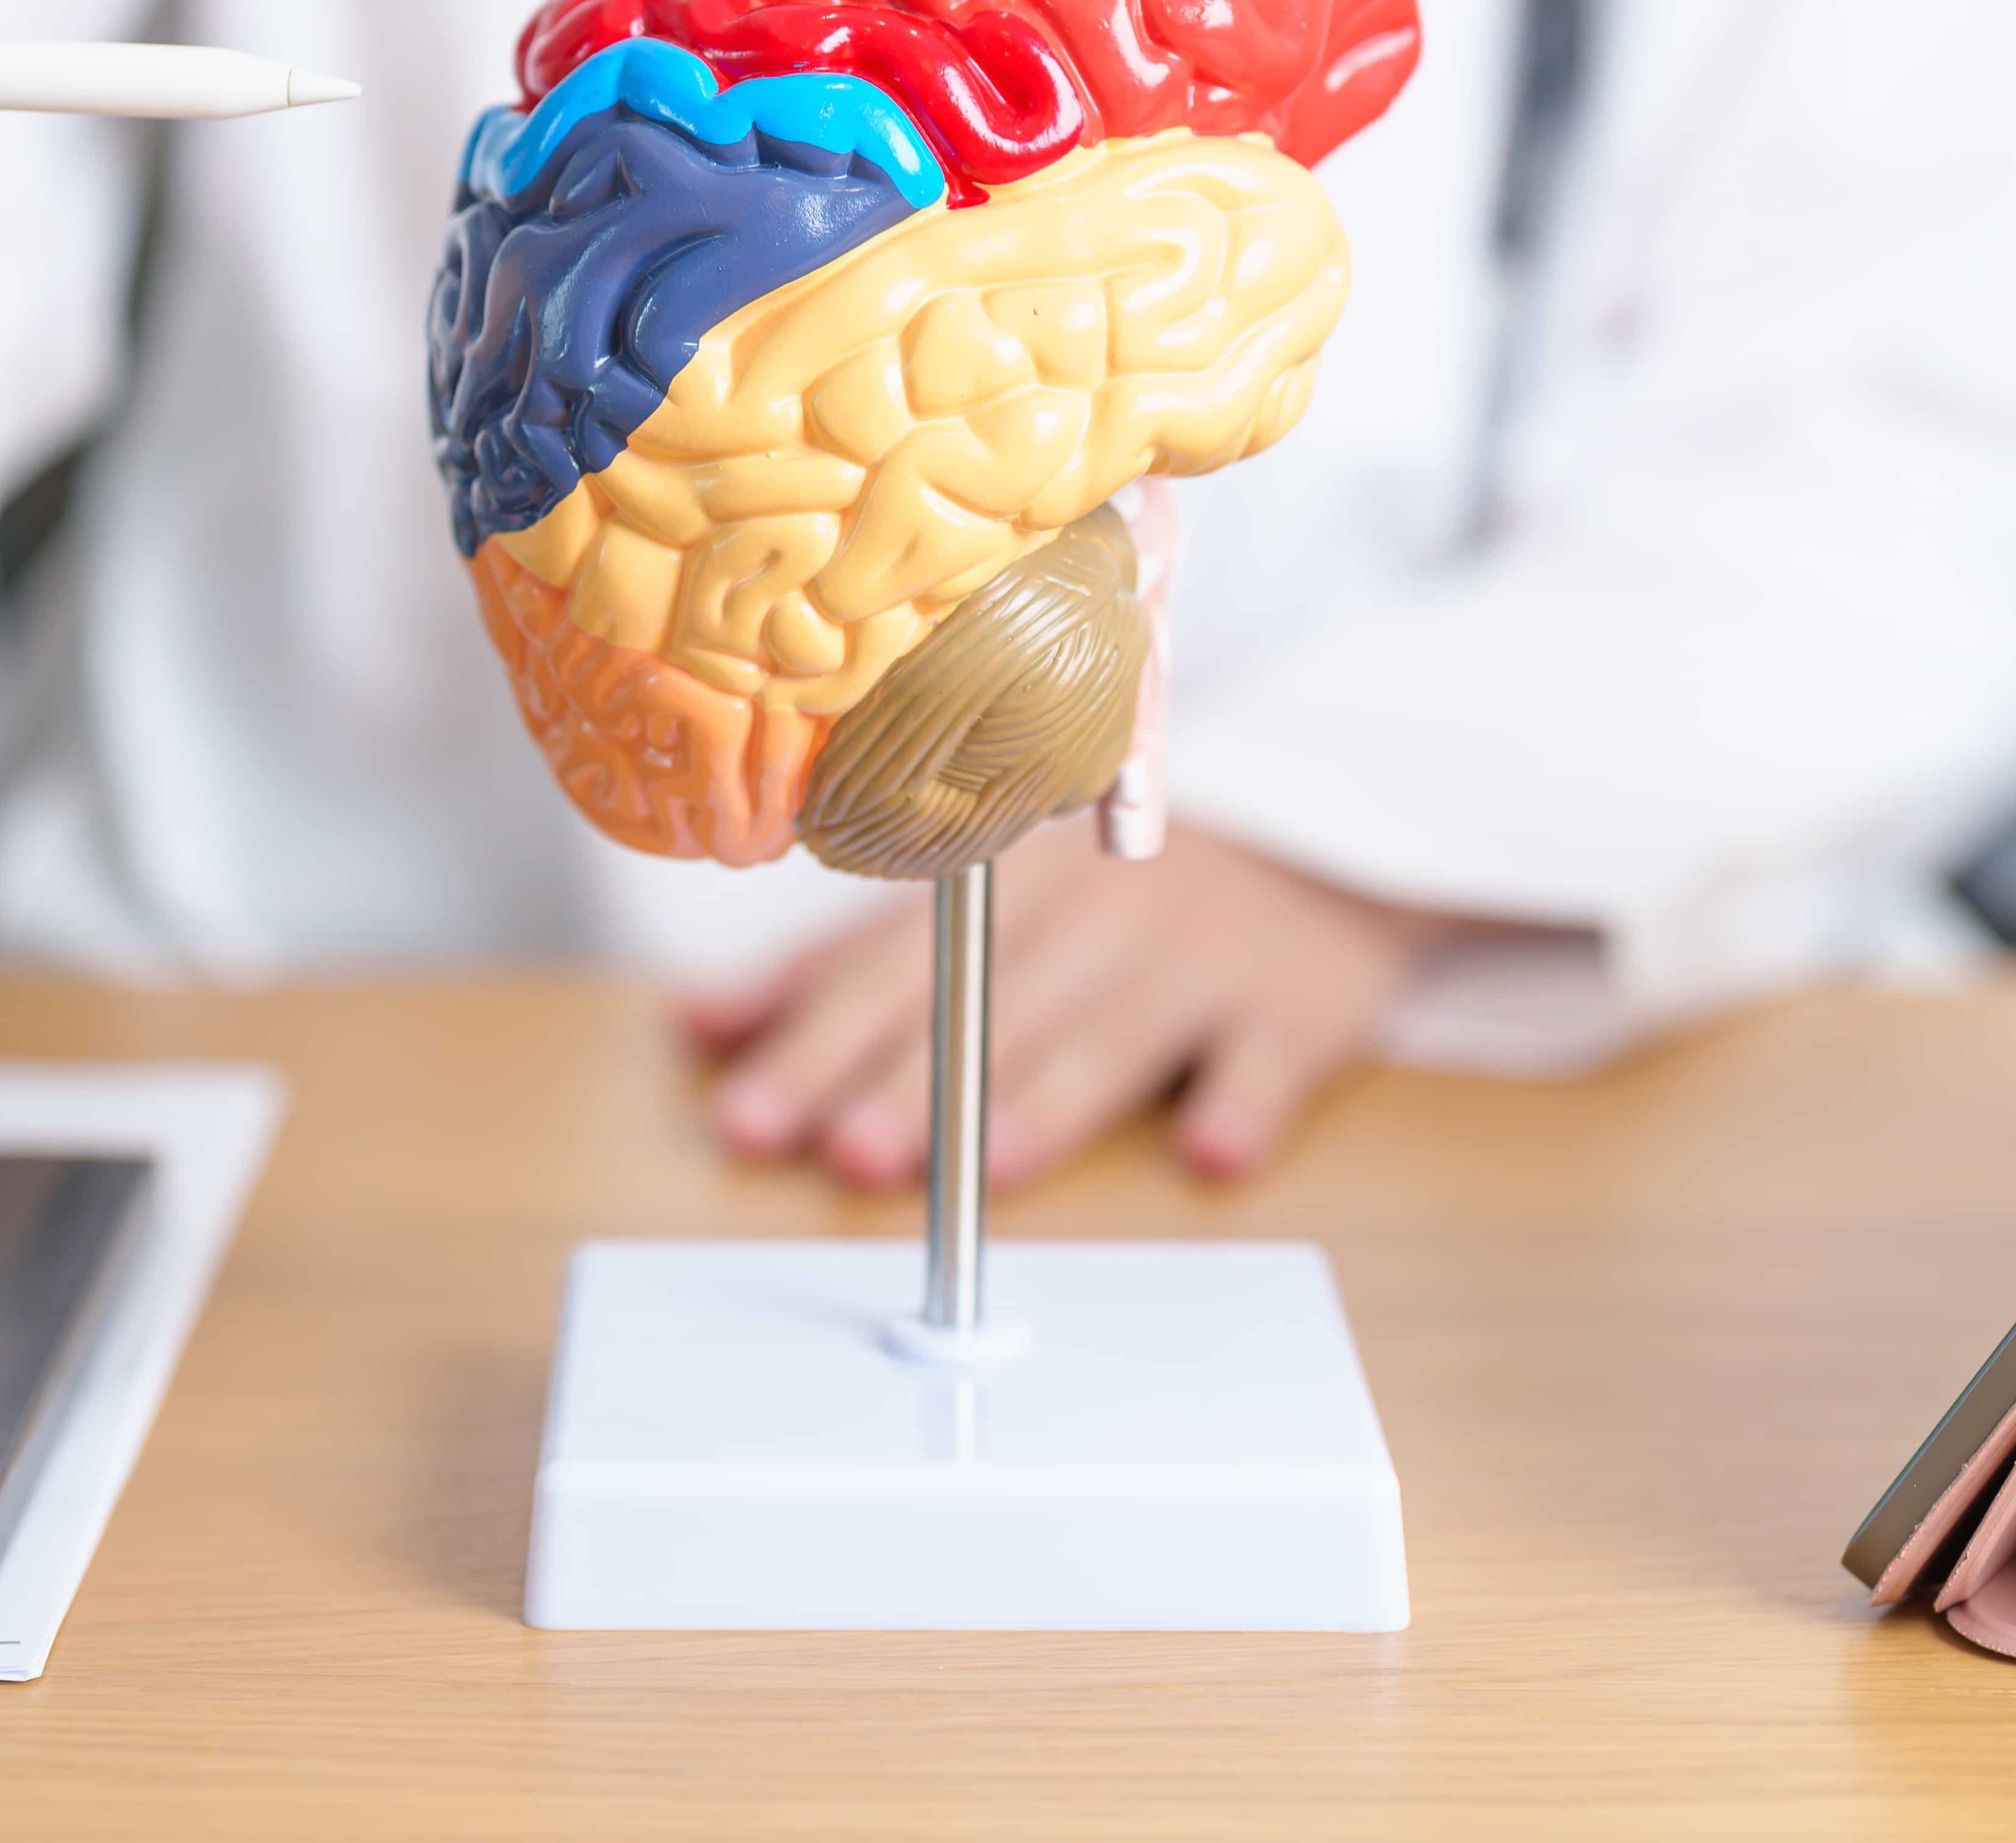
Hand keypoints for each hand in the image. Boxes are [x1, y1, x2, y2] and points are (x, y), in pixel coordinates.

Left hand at [682, 817, 1436, 1188]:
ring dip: (1050, 1100)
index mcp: (1000, 885)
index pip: (888, 966)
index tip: (745, 1113)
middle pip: (985, 1006)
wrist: (1318, 846)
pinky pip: (1268, 1054)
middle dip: (908, 1082)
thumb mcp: (977, 905)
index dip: (814, 1041)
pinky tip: (1211, 1151)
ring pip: (1112, 1033)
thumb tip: (698, 1025)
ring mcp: (1198, 951)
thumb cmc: (1111, 896)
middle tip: (842, 1152)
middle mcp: (1091, 911)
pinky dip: (1243, 1101)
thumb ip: (845, 966)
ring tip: (992, 1170)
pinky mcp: (1296, 1000)